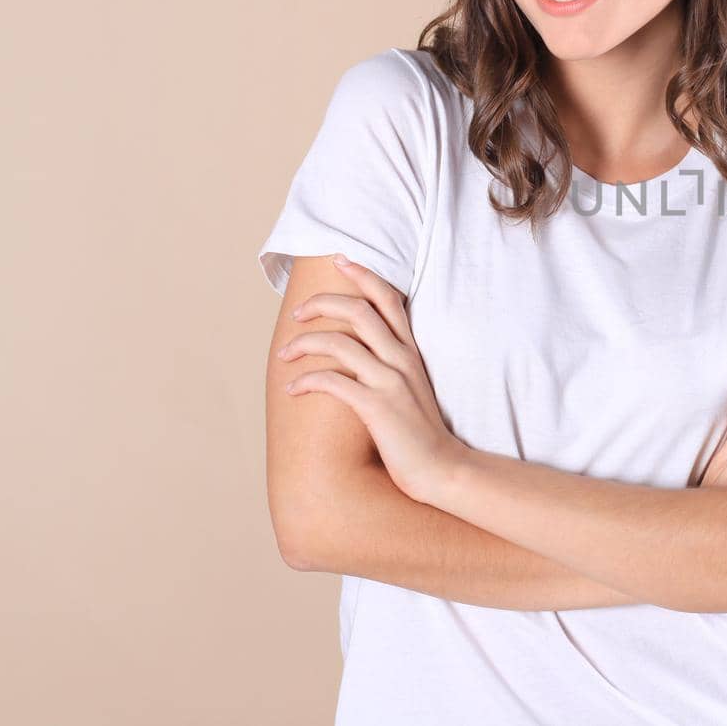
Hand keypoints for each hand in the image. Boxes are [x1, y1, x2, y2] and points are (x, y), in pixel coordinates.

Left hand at [276, 253, 468, 504]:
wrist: (442, 468)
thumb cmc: (421, 431)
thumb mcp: (412, 386)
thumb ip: (393, 364)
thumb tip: (361, 349)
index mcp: (411, 351)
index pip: (389, 299)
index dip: (363, 274)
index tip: (340, 259)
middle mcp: (402, 359)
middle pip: (359, 311)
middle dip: (321, 304)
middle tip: (297, 313)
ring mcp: (390, 382)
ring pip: (340, 343)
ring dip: (304, 343)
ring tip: (284, 354)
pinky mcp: (377, 407)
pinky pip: (333, 382)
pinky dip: (306, 380)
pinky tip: (292, 389)